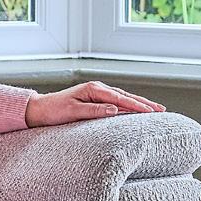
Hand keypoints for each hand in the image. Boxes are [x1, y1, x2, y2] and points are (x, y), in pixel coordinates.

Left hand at [25, 82, 165, 127]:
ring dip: (139, 103)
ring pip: (123, 98)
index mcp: (93, 89)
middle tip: (162, 110)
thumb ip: (94, 110)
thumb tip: (115, 110)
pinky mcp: (94, 99)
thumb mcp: (73, 112)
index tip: (152, 112)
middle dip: (144, 103)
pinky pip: (116, 102)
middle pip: (126, 95)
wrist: (39, 110)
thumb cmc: (54, 111)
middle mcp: (97, 88)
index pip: (120, 98)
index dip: (137, 106)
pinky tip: (137, 110)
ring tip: (155, 109)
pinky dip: (129, 105)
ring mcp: (96, 93)